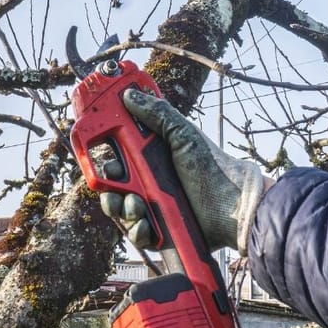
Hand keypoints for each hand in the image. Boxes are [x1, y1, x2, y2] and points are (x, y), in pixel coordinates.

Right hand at [99, 89, 267, 254]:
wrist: (234, 209)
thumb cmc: (214, 170)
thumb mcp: (185, 136)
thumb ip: (158, 113)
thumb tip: (131, 94)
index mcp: (152, 157)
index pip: (117, 154)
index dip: (103, 153)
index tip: (94, 149)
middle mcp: (149, 181)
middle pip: (111, 183)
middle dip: (108, 185)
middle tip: (115, 183)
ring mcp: (153, 207)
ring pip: (119, 209)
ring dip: (123, 207)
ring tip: (139, 204)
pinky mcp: (158, 232)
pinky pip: (135, 232)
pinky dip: (138, 229)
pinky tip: (148, 224)